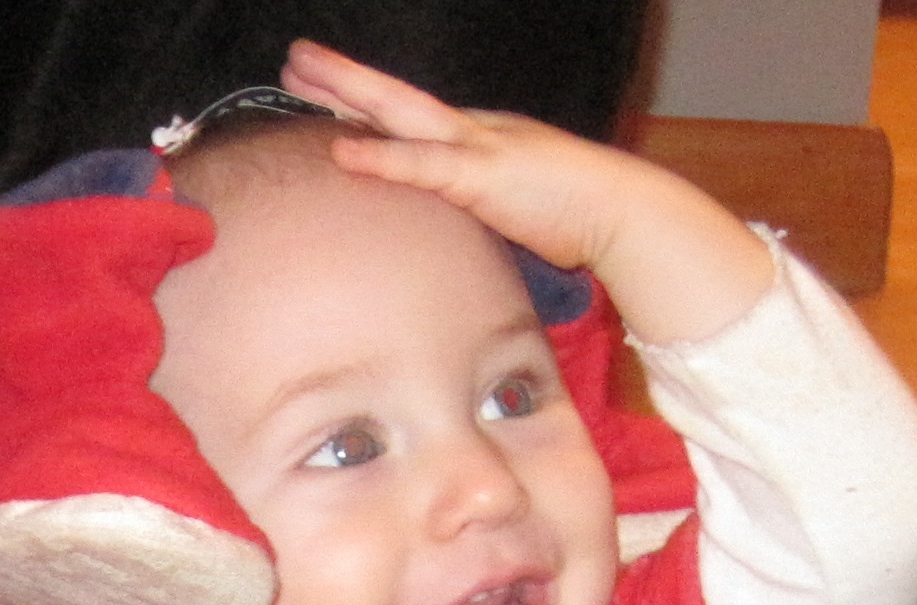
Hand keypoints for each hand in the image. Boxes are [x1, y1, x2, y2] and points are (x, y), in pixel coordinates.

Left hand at [279, 39, 771, 345]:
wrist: (621, 213)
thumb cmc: (573, 218)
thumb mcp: (513, 208)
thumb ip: (480, 210)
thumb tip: (458, 232)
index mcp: (478, 140)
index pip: (411, 117)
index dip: (365, 103)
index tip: (322, 92)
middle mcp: (473, 131)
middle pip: (395, 99)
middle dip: (343, 79)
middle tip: (294, 60)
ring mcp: (477, 148)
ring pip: (400, 112)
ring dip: (349, 93)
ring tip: (300, 75)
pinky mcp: (485, 177)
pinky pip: (424, 164)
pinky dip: (383, 156)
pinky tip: (344, 149)